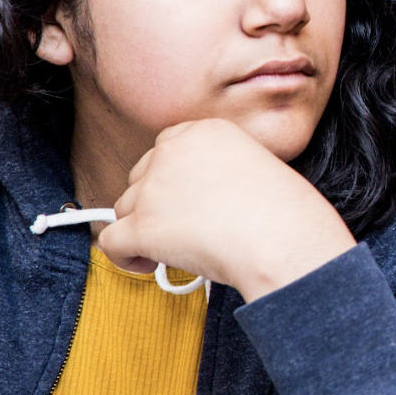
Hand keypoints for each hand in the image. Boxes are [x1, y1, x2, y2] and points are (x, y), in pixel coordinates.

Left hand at [98, 118, 355, 301]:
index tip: (184, 197)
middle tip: (183, 225)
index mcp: (205, 131)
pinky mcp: (142, 226)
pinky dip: (125, 257)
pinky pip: (111, 242)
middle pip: (141, 176)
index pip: (167, 146)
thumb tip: (192, 199)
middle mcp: (173, 151)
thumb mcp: (256, 166)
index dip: (171, 176)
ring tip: (174, 248)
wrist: (284, 240)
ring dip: (143, 228)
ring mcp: (153, 188)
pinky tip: (149, 263)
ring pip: (125, 208)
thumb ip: (216, 169)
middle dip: (155, 202)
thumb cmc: (284, 213)